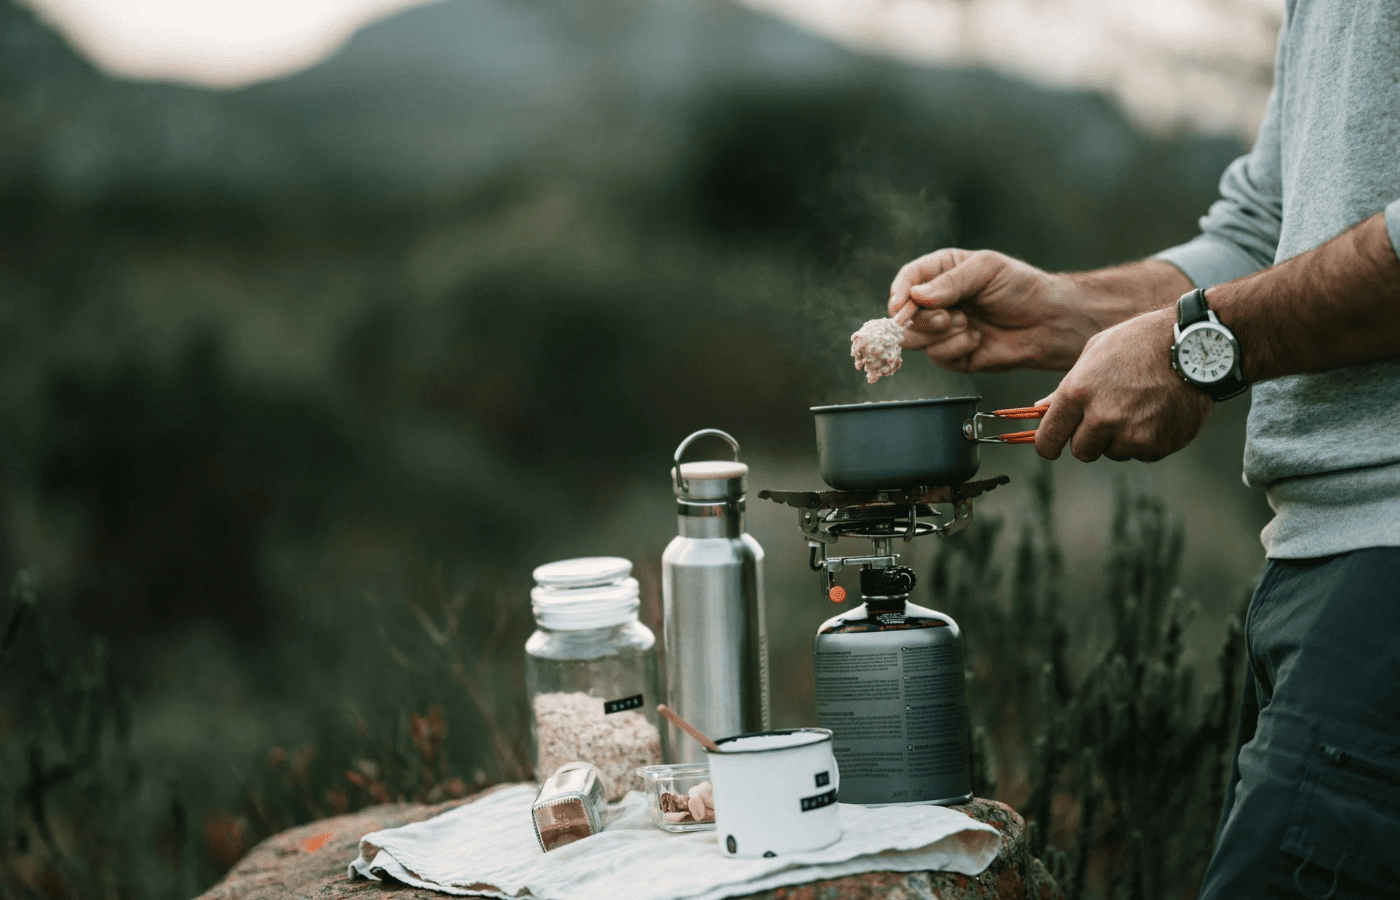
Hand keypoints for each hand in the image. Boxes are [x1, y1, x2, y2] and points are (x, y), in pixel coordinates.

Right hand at [888, 249, 1098, 372]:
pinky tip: (977, 339)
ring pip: (915, 339)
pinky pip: (937, 356)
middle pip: (904, 314)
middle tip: (947, 317)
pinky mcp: (953, 355)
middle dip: (923, 318)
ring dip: (939, 334)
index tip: (900, 305)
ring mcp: (943, 330)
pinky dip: (955, 348)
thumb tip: (917, 296)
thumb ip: (951, 281)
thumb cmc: (1021, 287)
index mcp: (942, 273)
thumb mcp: (986, 269)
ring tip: (967, 325)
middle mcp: (938, 302)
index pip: (908, 280)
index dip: (900, 292)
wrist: (1048, 321)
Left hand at [1034, 308, 1211, 462]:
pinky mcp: (1160, 445)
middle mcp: (1103, 417)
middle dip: (1089, 439)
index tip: (1052, 445)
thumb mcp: (1094, 353)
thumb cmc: (1140, 342)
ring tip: (1138, 406)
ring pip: (1114, 453)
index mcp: (1079, 392)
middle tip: (1106, 416)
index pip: (1049, 439)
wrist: (1196, 345)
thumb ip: (1065, 388)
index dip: (1048, 445)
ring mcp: (1134, 434)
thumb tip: (1040, 410)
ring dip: (1120, 438)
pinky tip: (1157, 412)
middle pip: (1081, 452)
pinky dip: (1146, 440)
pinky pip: (1142, 454)